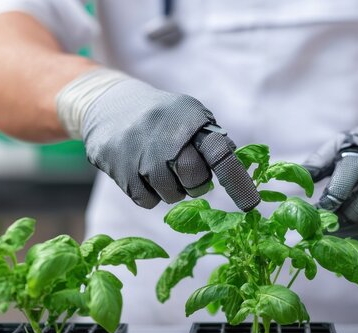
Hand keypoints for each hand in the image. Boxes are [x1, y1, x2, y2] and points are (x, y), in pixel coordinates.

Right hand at [58, 69, 259, 210]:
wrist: (106, 103)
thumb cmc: (161, 116)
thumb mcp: (188, 113)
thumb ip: (213, 140)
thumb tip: (237, 169)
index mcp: (188, 116)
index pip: (218, 152)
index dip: (236, 179)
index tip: (251, 204)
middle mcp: (164, 134)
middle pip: (194, 179)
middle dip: (195, 182)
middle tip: (185, 170)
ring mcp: (139, 153)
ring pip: (171, 195)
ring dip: (172, 189)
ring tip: (160, 166)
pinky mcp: (119, 170)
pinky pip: (148, 201)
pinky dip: (150, 194)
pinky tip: (142, 173)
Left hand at [303, 109, 357, 242]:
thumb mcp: (341, 144)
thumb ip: (318, 162)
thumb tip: (295, 180)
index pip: (354, 168)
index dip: (334, 191)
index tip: (314, 209)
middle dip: (343, 216)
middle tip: (320, 227)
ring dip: (351, 231)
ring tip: (328, 235)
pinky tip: (347, 235)